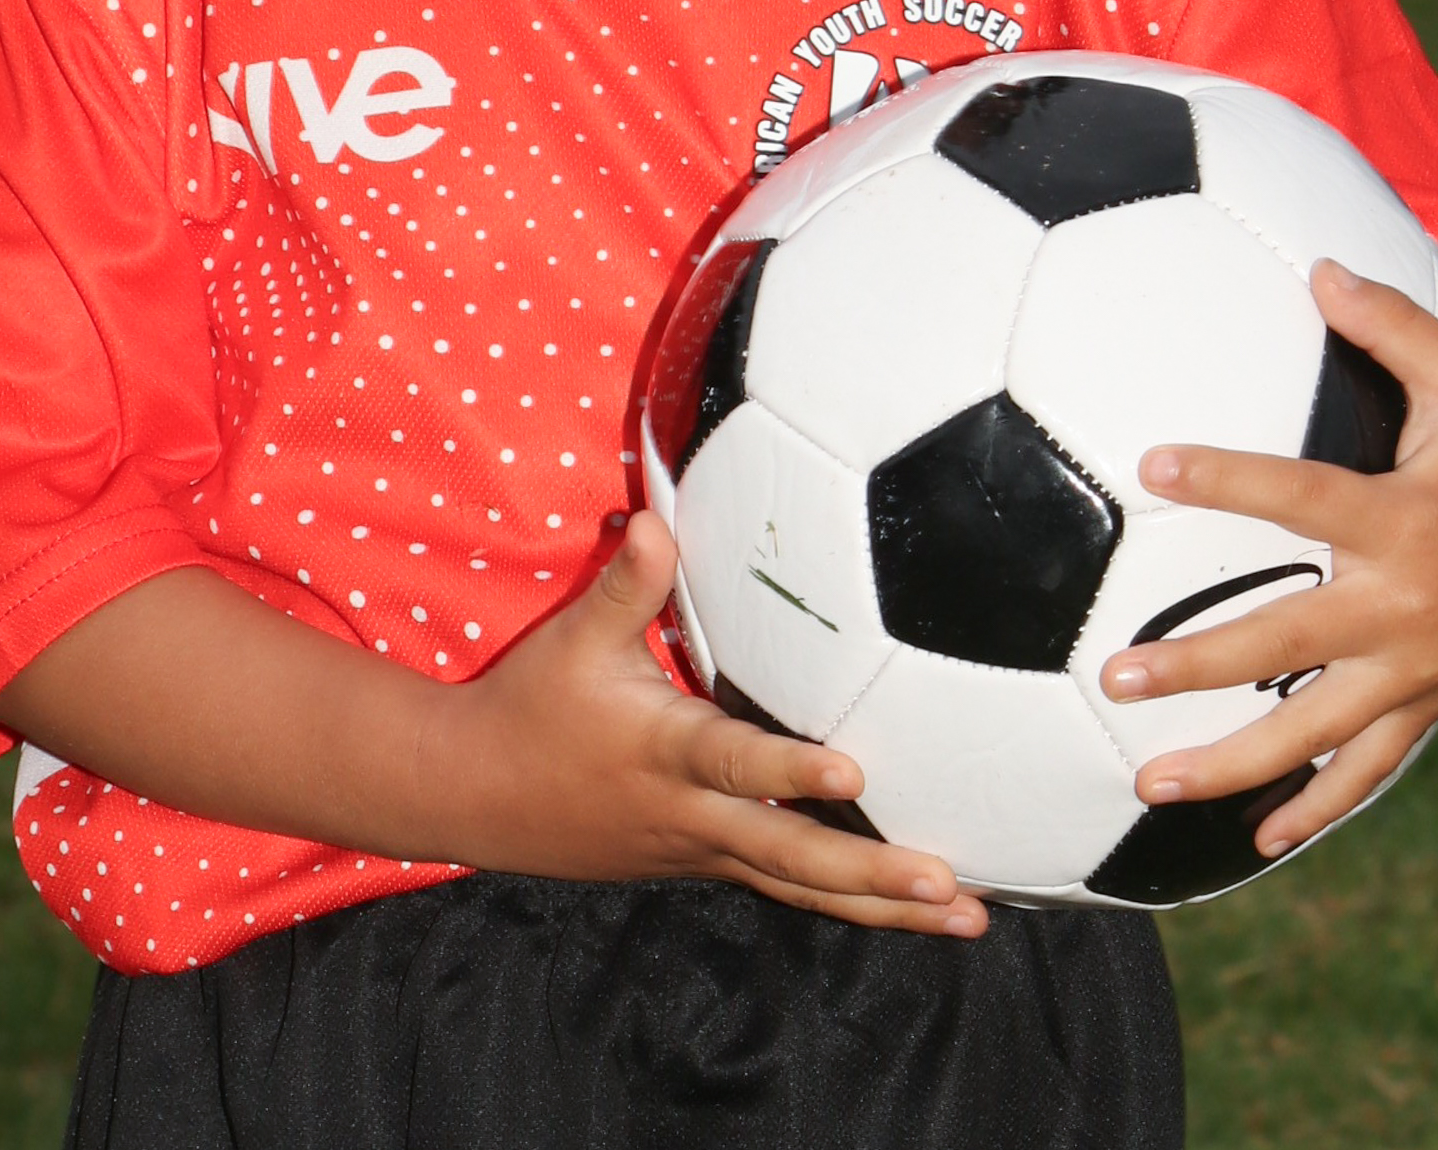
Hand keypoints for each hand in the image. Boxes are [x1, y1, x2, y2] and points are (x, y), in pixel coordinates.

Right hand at [452, 510, 988, 934]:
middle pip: (791, 857)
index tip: (855, 775)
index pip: (737, 766)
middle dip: (873, 875)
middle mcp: (692, 817)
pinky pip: (786, 888)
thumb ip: (629, 583)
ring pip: (801, 889)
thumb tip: (659, 520)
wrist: (474, 795)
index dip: (792, 773)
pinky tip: (907, 909)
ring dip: (882, 907)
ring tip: (963, 917)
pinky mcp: (704, 864)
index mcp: (665, 754)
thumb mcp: (575, 640)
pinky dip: (848, 903)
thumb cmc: (532, 705)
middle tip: (947, 886)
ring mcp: (701, 852)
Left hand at [1097, 259, 1437, 858]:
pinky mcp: (1428, 704)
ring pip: (1314, 732)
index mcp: (1403, 520)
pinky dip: (1316, 808)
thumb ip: (1390, 323)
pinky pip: (1369, 771)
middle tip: (1115, 676)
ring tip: (1149, 783)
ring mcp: (1415, 669)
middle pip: (1285, 643)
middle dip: (1198, 664)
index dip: (1227, 476)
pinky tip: (1255, 843)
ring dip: (1231, 764)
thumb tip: (1320, 265)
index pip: (1300, 496)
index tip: (1151, 462)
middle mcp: (1403, 606)